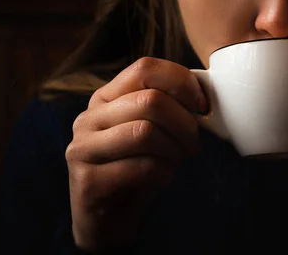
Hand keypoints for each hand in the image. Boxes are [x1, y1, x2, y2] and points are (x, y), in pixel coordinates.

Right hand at [65, 57, 206, 250]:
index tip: (202, 106)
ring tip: (177, 161)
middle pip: (150, 100)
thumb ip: (168, 108)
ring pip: (145, 132)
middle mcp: (89, 117)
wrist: (108, 219)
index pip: (145, 68)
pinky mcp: (87, 180)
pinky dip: (164, 174)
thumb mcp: (152, 131)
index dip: (181, 82)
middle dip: (185, 124)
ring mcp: (83, 148)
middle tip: (193, 145)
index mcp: (107, 97)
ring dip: (174, 150)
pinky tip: (162, 179)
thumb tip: (205, 98)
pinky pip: (142, 167)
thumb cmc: (137, 168)